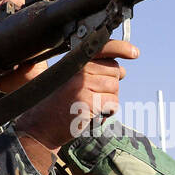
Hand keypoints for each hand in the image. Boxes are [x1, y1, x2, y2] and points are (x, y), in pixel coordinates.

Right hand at [15, 39, 136, 151]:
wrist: (40, 127)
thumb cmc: (58, 106)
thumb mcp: (73, 81)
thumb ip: (96, 73)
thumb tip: (123, 70)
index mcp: (74, 60)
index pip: (104, 47)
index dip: (121, 48)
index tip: (134, 52)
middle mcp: (79, 68)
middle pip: (115, 70)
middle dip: (110, 85)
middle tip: (93, 97)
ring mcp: (83, 84)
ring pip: (115, 87)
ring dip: (109, 100)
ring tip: (90, 106)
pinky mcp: (87, 100)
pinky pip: (113, 103)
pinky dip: (107, 112)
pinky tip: (92, 115)